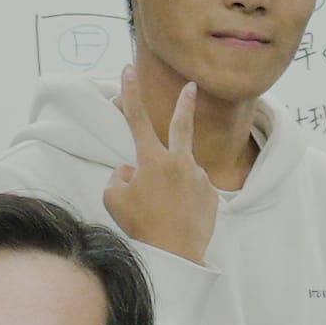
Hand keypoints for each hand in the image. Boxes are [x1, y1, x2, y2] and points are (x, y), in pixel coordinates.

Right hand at [100, 61, 218, 265]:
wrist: (175, 254)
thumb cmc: (141, 227)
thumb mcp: (114, 200)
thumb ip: (118, 178)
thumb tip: (129, 171)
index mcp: (152, 160)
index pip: (136, 119)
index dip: (131, 92)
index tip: (128, 69)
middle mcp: (179, 162)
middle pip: (181, 125)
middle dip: (184, 103)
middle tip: (191, 86)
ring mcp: (198, 177)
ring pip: (180, 174)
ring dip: (171, 186)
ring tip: (165, 212)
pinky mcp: (211, 194)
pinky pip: (192, 192)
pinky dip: (184, 201)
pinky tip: (179, 218)